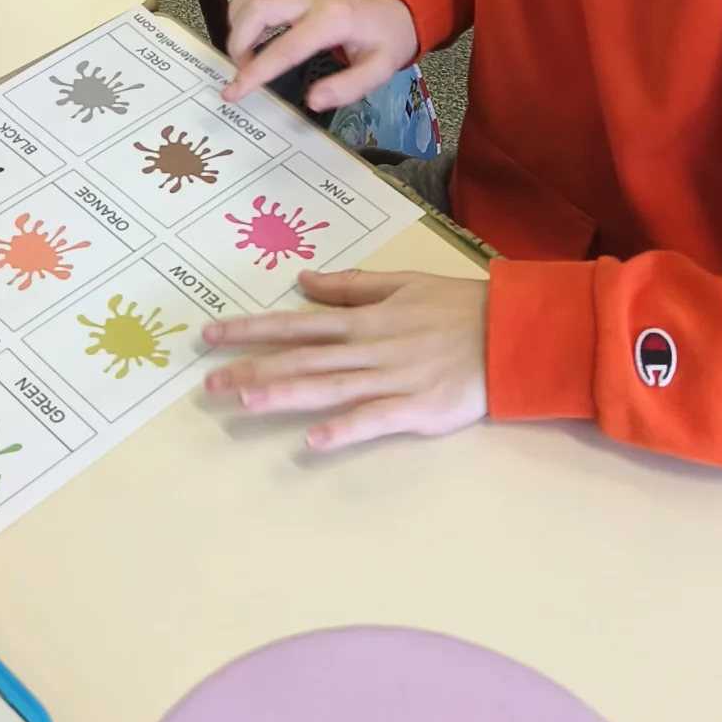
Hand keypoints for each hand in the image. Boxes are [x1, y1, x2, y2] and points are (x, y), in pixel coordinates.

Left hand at [203, 268, 488, 450]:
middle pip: (303, 359)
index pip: (297, 324)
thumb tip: (305, 280)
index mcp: (366, 319)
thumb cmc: (459, 308)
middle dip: (254, 368)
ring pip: (329, 386)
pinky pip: (375, 419)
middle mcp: (370, 348)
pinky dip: (345, 428)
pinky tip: (314, 440)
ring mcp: (391, 379)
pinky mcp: (416, 408)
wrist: (512, 334)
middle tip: (208, 383)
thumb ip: (353, 286)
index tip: (211, 334)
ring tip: (245, 400)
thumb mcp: (404, 283)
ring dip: (286, 393)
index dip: (252, 329)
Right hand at [223, 0, 417, 107]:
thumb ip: (348, 87)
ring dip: (238, 20)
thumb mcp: (380, 68)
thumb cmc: (388, 34)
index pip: (285, 47)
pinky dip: (244, 0)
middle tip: (242, 72)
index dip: (255, 72)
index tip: (234, 92)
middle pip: (258, 9)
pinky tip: (248, 25)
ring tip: (243, 51)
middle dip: (239, 45)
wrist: (399, 0)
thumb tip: (313, 100)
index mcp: (333, 19)